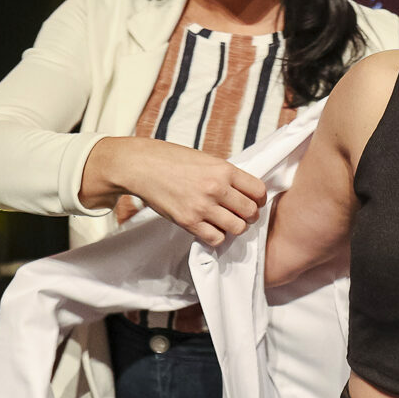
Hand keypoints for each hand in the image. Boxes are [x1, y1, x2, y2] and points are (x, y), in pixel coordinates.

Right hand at [85, 137, 267, 246]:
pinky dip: (217, 236)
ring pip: (237, 228)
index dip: (259, 199)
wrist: (140, 166)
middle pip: (251, 212)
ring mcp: (202, 206)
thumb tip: (243, 190)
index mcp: (223, 169)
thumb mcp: (204, 159)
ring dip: (234, 227)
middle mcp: (216, 188)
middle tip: (240, 214)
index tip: (253, 201)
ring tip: (225, 222)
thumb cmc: (170, 159)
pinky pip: (215, 238)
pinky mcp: (188, 221)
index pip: (258, 191)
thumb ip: (224, 174)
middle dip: (249, 215)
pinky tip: (210, 228)